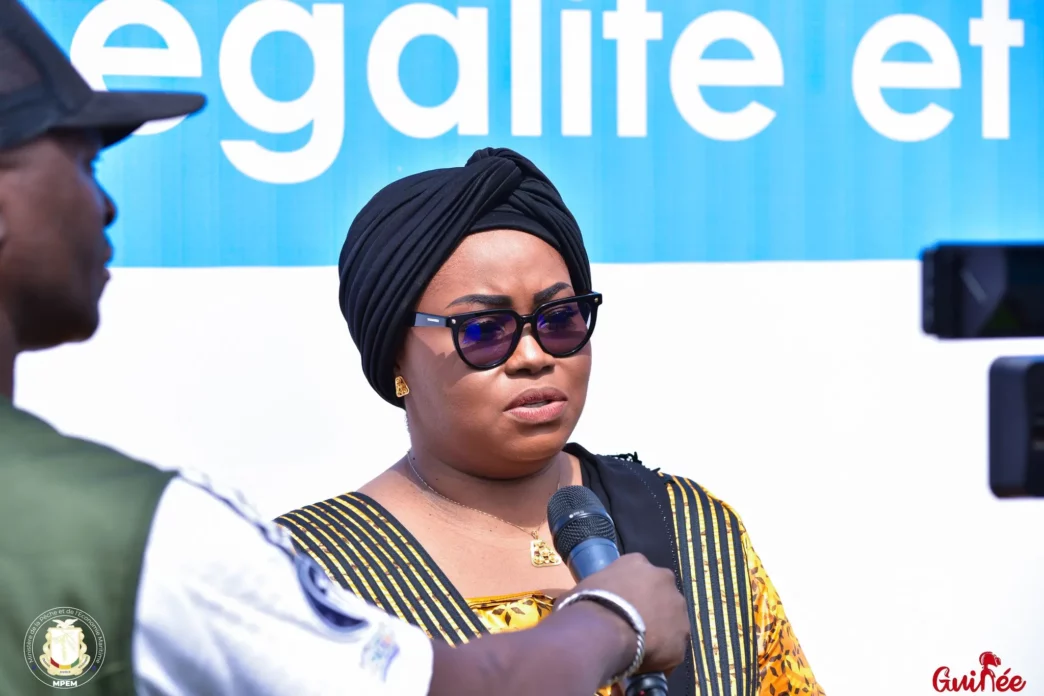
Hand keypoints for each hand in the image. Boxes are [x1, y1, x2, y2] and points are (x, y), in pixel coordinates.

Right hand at [567, 553, 689, 675]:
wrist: (601, 630)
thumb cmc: (586, 604)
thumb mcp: (582, 589)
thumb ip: (592, 592)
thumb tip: (581, 606)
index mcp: (636, 562)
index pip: (636, 575)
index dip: (628, 593)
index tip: (619, 607)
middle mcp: (663, 578)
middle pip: (659, 595)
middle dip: (649, 609)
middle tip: (631, 627)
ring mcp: (677, 606)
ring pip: (670, 620)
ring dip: (658, 631)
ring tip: (638, 647)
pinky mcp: (682, 635)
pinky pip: (672, 648)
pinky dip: (661, 655)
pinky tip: (644, 663)